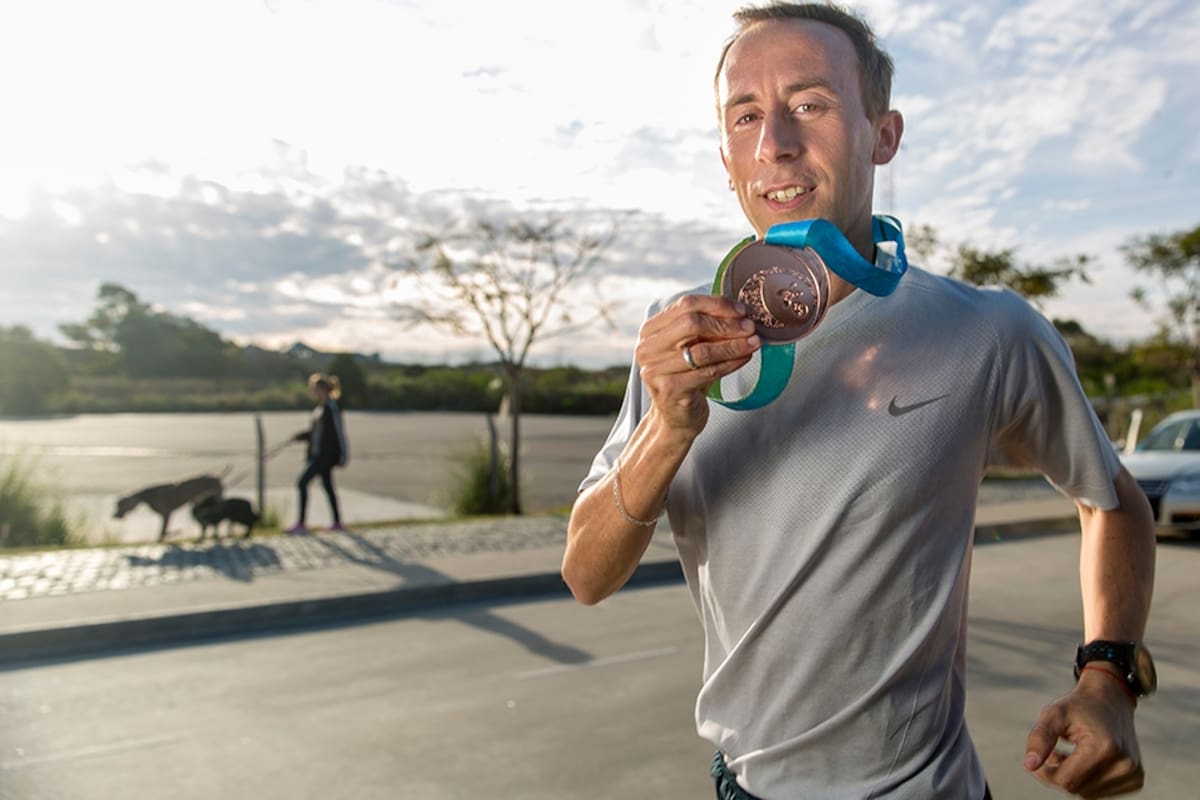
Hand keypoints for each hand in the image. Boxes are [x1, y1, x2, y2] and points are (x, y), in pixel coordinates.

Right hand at [634, 294, 759, 434]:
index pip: (685, 304)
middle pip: (691, 323)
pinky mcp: (670, 390)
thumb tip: (739, 313)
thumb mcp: (691, 347)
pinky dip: (731, 363)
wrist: (676, 416)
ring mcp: (655, 370)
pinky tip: (745, 358)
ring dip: (733, 345)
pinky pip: (708, 372)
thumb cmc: (686, 377)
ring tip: (754, 342)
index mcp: (651, 330)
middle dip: (726, 324)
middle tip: (750, 327)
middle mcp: (648, 348)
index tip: (740, 310)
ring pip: (703, 350)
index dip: (716, 304)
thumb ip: (706, 328)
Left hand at [1024, 669, 1142, 797]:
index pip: (1066, 781)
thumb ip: (1039, 739)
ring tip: (1069, 754)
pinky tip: (1084, 760)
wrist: (1110, 698)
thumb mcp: (1053, 714)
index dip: (1045, 773)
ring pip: (1088, 794)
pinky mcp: (1136, 779)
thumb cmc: (1079, 706)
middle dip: (1058, 774)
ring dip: (1072, 777)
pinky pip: (1100, 792)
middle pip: (1077, 789)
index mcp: (1106, 748)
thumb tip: (1029, 766)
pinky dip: (1087, 780)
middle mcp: (1125, 764)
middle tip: (1053, 752)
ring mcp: (1134, 774)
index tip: (1037, 759)